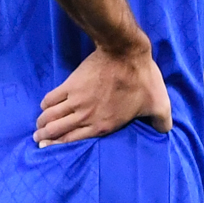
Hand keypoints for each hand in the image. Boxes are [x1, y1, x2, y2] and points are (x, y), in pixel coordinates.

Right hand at [35, 45, 169, 145]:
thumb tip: (165, 132)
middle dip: (45, 138)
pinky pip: (51, 98)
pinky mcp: (71, 84)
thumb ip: (161, 122)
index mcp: (103, 125)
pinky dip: (45, 105)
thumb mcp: (159, 105)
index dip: (58, 147)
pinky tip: (44, 107)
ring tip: (38, 127)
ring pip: (51, 116)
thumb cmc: (143, 79)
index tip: (48, 149)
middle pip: (57, 131)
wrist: (126, 53)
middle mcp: (85, 116)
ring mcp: (76, 100)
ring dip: (42, 124)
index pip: (74, 141)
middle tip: (39, 139)